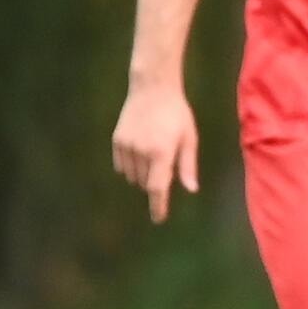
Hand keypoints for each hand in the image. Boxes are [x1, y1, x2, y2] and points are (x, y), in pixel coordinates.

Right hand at [111, 81, 198, 222]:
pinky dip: (131, 166)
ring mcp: (126, 146)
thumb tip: (191, 189)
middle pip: (145, 183)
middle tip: (166, 160)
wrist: (152, 89)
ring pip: (132, 176)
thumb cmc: (176, 114)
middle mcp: (141, 151)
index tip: (158, 219)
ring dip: (143, 174)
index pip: (157, 188)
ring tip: (154, 150)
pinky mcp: (117, 141)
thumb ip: (187, 165)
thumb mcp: (189, 138)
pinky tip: (141, 149)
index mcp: (161, 152)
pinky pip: (122, 166)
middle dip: (155, 181)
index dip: (157, 206)